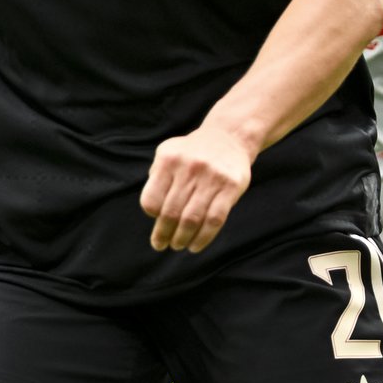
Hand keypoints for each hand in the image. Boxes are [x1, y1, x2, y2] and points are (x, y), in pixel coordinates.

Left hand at [140, 122, 255, 252]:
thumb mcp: (168, 153)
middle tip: (161, 245)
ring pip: (192, 219)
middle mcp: (189, 167)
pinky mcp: (231, 187)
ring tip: (177, 245)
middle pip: (171, 212)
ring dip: (182, 238)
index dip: (152, 215)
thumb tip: (152, 212)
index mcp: (168, 159)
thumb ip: (156, 177)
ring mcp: (212, 177)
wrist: (229, 137)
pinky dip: (203, 238)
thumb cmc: (192, 153)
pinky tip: (195, 246)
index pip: (152, 199)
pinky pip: (215, 220)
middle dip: (163, 234)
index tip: (155, 221)